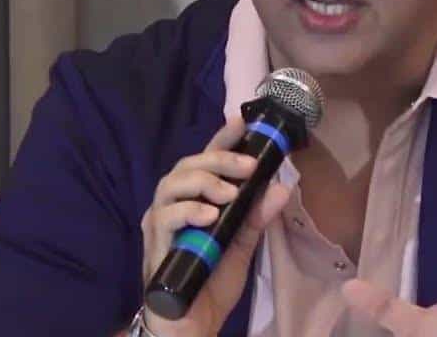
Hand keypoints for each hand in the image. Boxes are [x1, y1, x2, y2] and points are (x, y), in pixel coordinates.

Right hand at [139, 115, 291, 336]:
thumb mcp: (241, 246)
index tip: (242, 120)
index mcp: (195, 199)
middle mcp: (174, 203)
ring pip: (173, 183)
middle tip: (249, 166)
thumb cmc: (211, 281)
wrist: (191, 323)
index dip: (223, 138)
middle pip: (189, 164)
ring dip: (204, 182)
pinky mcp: (154, 242)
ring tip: (230, 193)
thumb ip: (257, 216)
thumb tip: (282, 186)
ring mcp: (161, 221)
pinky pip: (166, 217)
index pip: (207, 159)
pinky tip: (210, 215)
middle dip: (220, 159)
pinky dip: (189, 211)